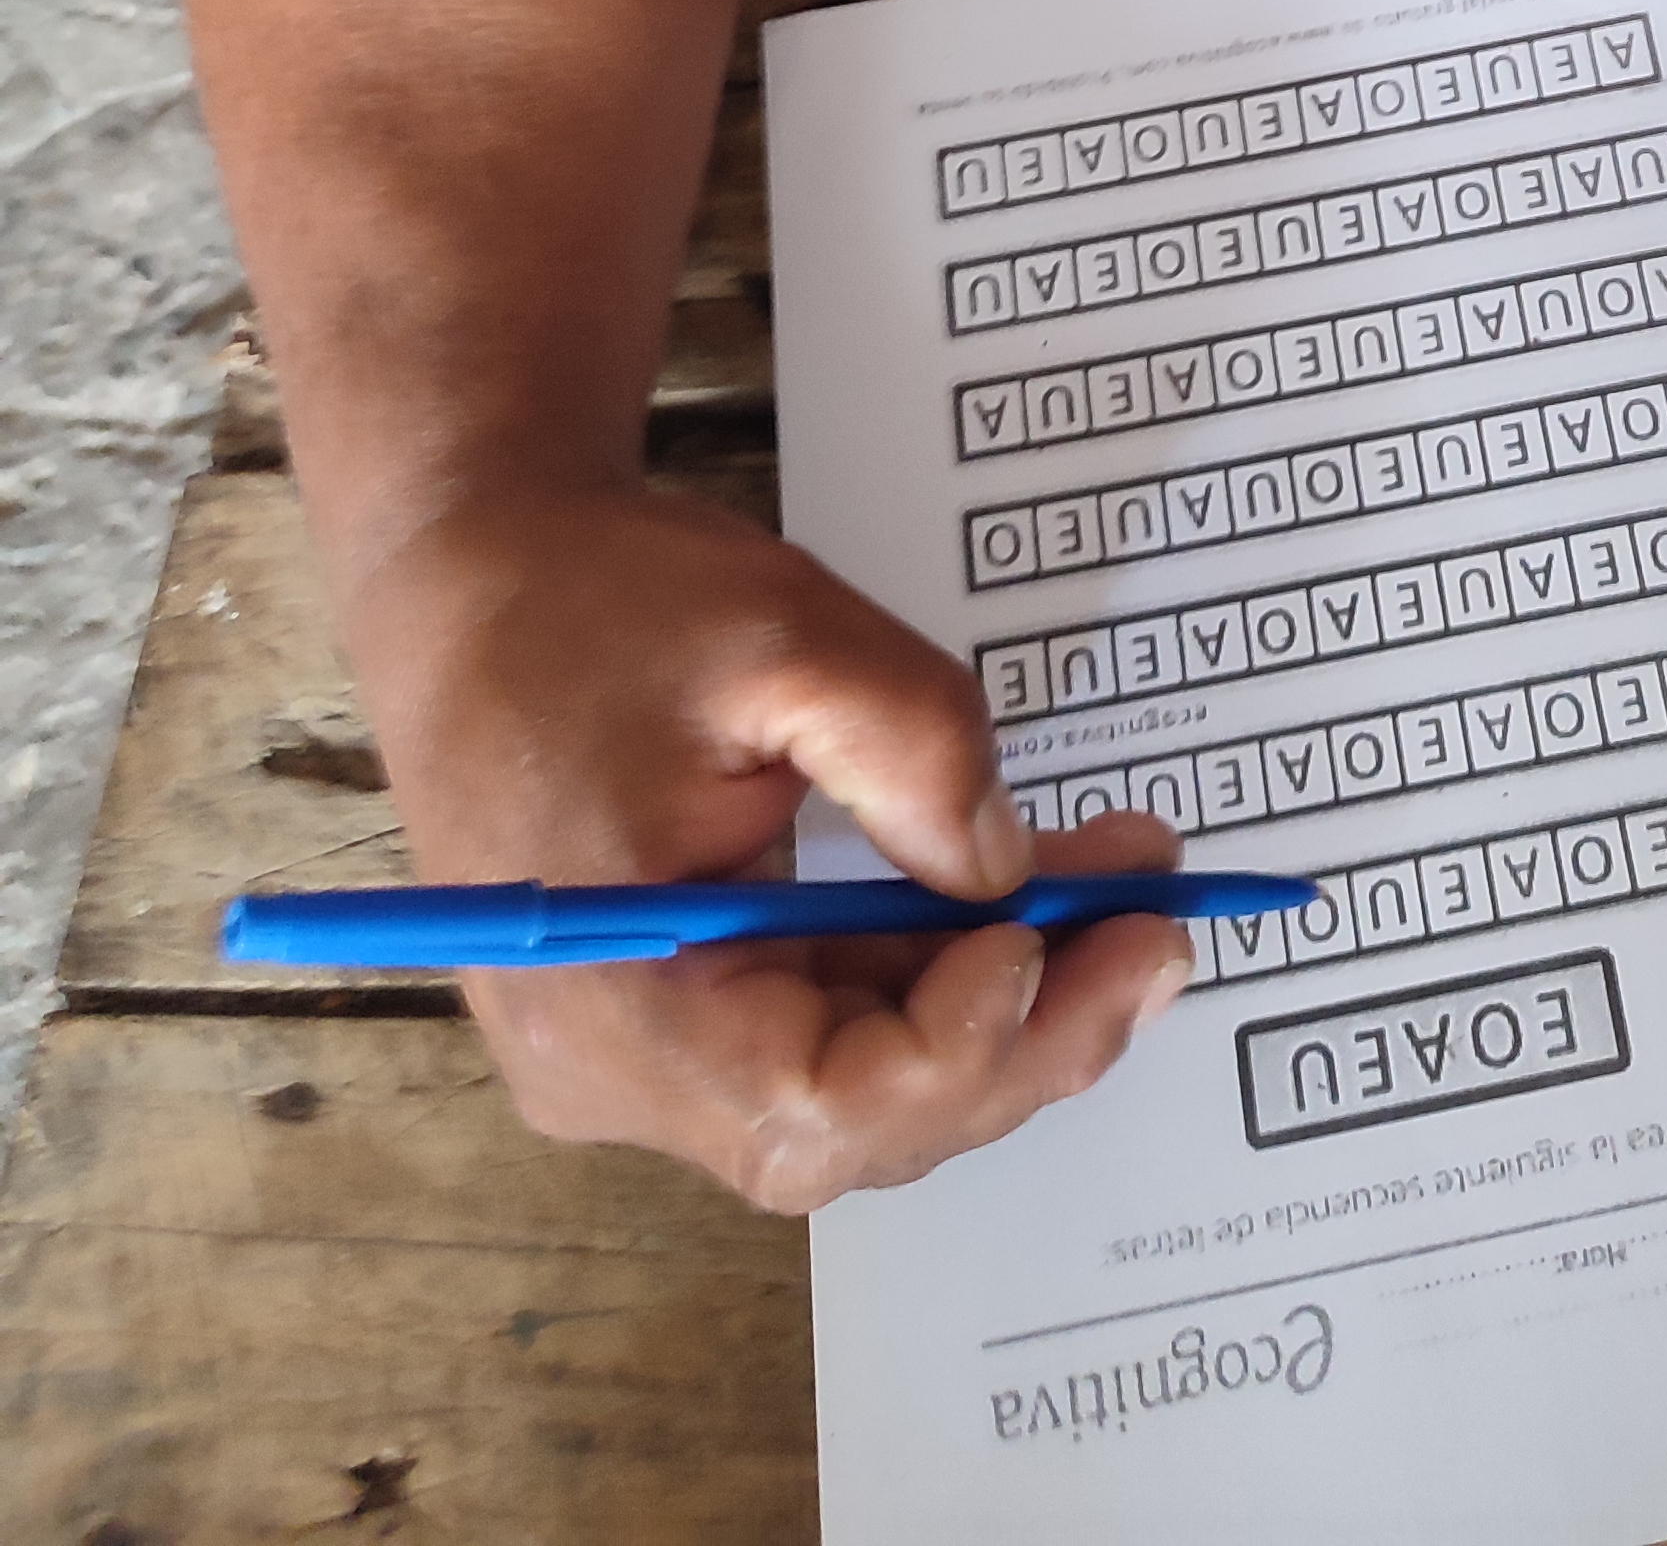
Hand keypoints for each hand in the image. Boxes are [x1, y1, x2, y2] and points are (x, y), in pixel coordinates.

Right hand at [340, 480, 1191, 1210]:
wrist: (474, 574)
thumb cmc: (596, 599)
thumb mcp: (784, 631)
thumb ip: (914, 749)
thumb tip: (1012, 870)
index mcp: (612, 994)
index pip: (816, 1102)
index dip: (964, 1045)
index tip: (1062, 934)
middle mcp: (611, 1068)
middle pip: (852, 1124)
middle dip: (1025, 1035)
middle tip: (1159, 934)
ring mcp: (633, 1055)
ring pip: (851, 1089)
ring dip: (997, 1006)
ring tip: (1124, 898)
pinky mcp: (666, 1014)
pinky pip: (819, 1030)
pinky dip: (930, 974)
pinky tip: (1025, 899)